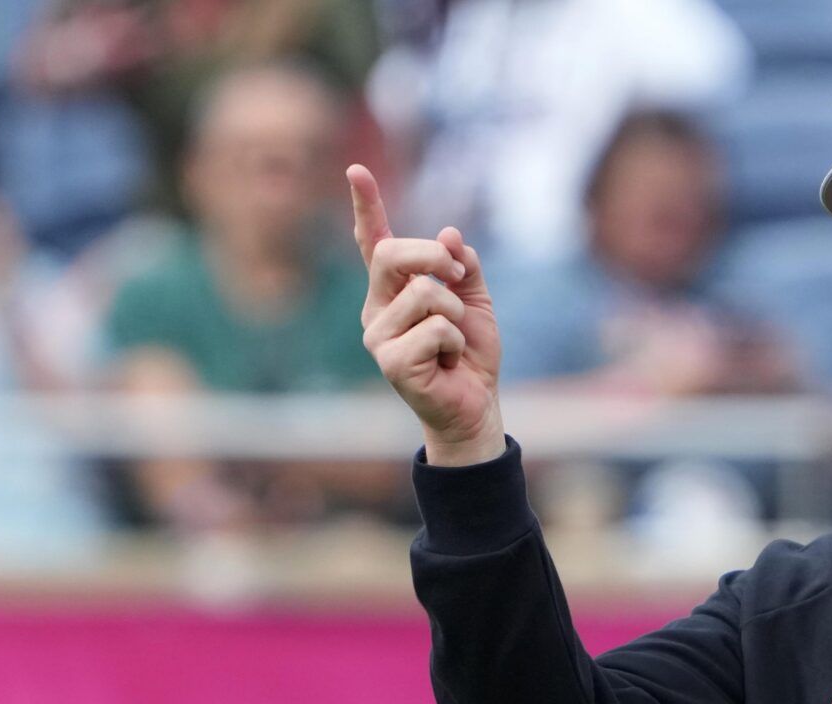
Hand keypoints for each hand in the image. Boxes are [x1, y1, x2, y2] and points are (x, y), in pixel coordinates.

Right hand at [349, 165, 504, 465]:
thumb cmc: (470, 354)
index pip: (373, 242)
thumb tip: (450, 235)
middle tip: (458, 279)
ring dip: (456, 314)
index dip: (366, 206)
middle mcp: (376, 309)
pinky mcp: (390, 362)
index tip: (355, 170)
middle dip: (436, 258)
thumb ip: (463, 266)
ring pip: (425, 293)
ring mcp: (378, 336)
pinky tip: (448, 362)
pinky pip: (436, 328)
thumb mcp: (476, 301)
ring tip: (453, 342)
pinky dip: (455, 341)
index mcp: (393, 290)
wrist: (476, 405)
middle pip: (393, 255)